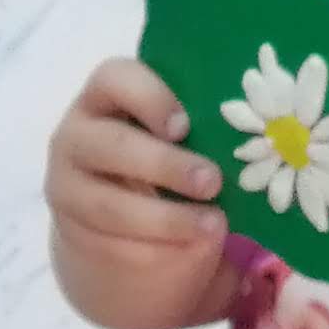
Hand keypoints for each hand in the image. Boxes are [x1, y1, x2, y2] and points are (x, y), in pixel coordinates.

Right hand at [47, 56, 225, 256]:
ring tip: (213, 225)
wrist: (125, 223)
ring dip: (165, 218)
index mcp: (105, 98)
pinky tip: (190, 250)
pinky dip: (155, 250)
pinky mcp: (76, 233)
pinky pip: (112, 244)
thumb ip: (199, 126)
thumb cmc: (168, 161)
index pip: (115, 78)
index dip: (150, 98)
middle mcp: (77, 138)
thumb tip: (259, 134)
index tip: (186, 126)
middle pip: (111, 145)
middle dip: (165, 165)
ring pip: (109, 204)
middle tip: (213, 181)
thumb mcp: (177, 136)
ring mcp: (68, 188)